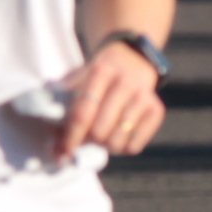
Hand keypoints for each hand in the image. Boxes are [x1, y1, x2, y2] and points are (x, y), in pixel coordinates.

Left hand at [54, 41, 163, 161]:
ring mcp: (144, 96)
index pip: (82, 113)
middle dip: (88, 140)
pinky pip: (135, 145)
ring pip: (118, 140)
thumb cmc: (96, 76)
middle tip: (86, 136)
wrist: (132, 59)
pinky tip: (118, 135)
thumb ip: (61, 108)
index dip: (71, 136)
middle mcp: (125, 82)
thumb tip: (54, 149)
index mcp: (100, 72)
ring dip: (105, 145)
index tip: (63, 152)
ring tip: (102, 135)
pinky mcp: (157, 109)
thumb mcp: (78, 80)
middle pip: (100, 130)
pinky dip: (123, 147)